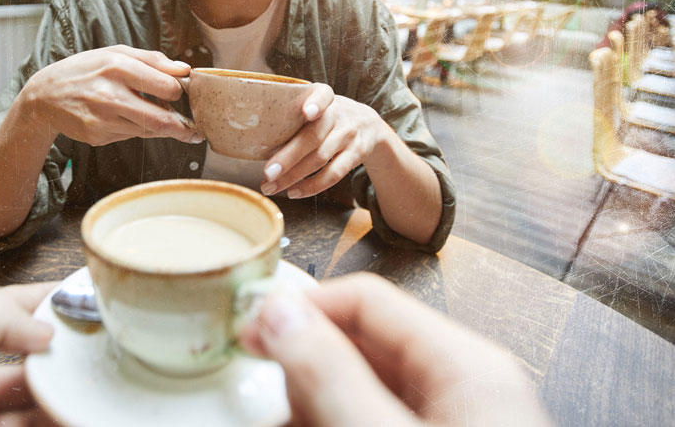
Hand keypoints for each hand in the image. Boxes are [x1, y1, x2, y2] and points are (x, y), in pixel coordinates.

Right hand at [23, 45, 202, 146]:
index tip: (185, 93)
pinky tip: (131, 118)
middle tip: (193, 128)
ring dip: (163, 128)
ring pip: (148, 131)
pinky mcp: (97, 137)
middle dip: (182, 126)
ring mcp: (102, 120)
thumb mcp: (116, 53)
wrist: (44, 95)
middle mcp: (109, 95)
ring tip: (168, 121)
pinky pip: (131, 136)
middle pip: (161, 119)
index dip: (181, 91)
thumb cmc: (86, 70)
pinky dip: (139, 129)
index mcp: (117, 67)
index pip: (167, 86)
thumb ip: (153, 59)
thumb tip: (184, 70)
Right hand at [240, 273, 551, 426]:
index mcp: (464, 365)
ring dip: (315, 410)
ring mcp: (450, 425)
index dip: (306, 311)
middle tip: (266, 402)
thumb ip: (331, 378)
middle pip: (364, 347)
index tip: (251, 334)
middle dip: (308, 372)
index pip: (368, 302)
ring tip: (282, 424)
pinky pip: (372, 424)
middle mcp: (461, 387)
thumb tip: (280, 315)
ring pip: (362, 392)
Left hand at [261, 84, 386, 198]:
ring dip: (293, 176)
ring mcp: (349, 135)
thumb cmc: (328, 116)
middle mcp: (339, 114)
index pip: (323, 95)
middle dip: (288, 157)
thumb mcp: (318, 105)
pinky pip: (334, 174)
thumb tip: (255, 140)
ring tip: (271, 187)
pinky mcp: (357, 154)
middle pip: (314, 136)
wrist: (369, 125)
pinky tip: (294, 191)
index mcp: (325, 97)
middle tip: (267, 173)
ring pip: (320, 158)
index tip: (306, 112)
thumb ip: (295, 115)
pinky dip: (312, 186)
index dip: (315, 103)